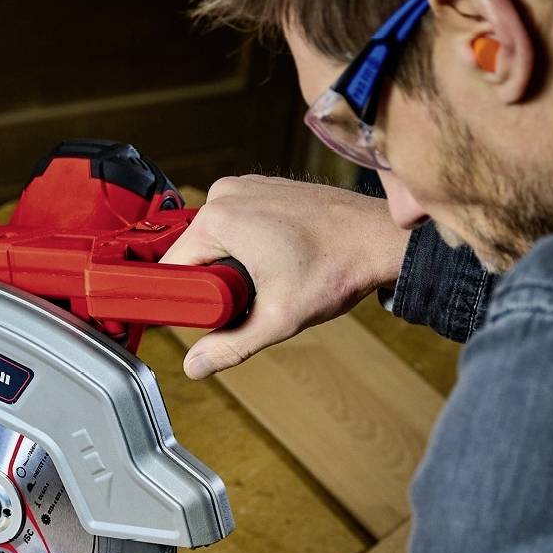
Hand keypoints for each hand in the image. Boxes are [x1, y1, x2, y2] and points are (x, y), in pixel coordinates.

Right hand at [161, 175, 410, 377]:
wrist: (381, 238)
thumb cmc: (337, 266)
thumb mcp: (277, 318)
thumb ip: (230, 345)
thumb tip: (195, 366)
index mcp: (217, 218)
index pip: (172, 267)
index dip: (183, 300)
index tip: (208, 315)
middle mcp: (225, 194)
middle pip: (192, 254)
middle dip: (212, 284)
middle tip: (251, 299)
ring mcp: (245, 186)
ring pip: (213, 242)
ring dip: (229, 267)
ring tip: (268, 278)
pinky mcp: (262, 188)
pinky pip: (234, 226)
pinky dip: (244, 248)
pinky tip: (276, 261)